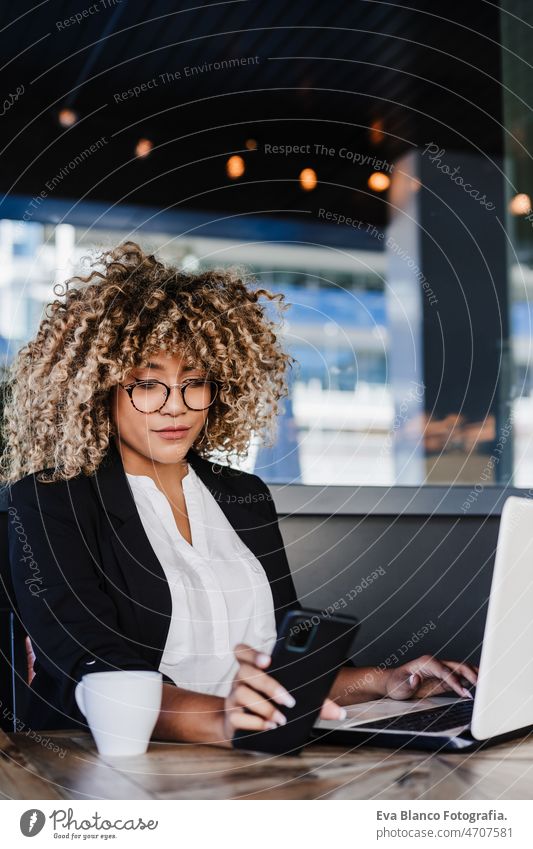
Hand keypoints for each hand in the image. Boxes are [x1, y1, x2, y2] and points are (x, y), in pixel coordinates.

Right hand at [223, 644, 345, 742]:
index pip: (243, 650)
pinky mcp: (231, 718)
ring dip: (265, 707)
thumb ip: (315, 702)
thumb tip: (339, 712)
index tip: (268, 660)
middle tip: (288, 700)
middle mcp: (240, 679)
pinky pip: (238, 717)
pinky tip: (270, 726)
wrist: (244, 728)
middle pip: (246, 671)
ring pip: (241, 693)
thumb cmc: (272, 706)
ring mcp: (233, 697)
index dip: (253, 652)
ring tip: (282, 719)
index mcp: (254, 667)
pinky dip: (256, 722)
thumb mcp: (293, 698)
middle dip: (268, 685)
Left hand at [384, 654, 477, 700]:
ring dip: (475, 676)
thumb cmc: (396, 683)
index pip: (444, 670)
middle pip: (458, 666)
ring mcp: (442, 672)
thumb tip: (416, 678)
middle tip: (483, 687)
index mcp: (426, 663)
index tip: (464, 692)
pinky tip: (481, 690)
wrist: (394, 684)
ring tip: (488, 686)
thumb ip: (408, 683)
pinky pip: (461, 680)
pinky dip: (472, 683)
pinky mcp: (445, 680)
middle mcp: (437, 665)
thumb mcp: (398, 685)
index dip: (455, 681)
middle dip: (471, 675)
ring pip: (462, 671)